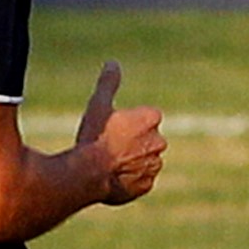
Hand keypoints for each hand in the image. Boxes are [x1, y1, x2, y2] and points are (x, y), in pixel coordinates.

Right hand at [76, 61, 164, 203]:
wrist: (89, 173)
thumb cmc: (94, 136)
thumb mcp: (99, 105)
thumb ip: (109, 83)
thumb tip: (113, 63)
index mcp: (151, 119)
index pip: (146, 118)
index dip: (128, 123)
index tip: (113, 127)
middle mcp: (159, 142)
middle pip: (145, 139)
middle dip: (131, 142)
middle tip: (108, 146)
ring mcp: (154, 165)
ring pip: (143, 161)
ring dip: (131, 162)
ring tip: (107, 163)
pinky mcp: (146, 186)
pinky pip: (139, 181)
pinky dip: (128, 180)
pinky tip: (111, 177)